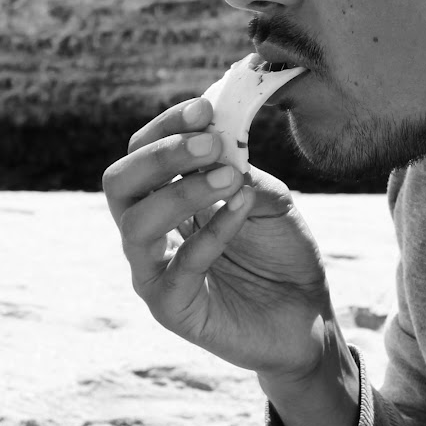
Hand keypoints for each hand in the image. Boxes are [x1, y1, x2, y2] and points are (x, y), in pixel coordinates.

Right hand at [104, 96, 335, 380]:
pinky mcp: (171, 309)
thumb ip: (239, 170)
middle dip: (159, 154)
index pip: (140, 153)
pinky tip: (241, 208)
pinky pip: (179, 266)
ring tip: (228, 176)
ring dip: (181, 190)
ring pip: (135, 224)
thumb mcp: (267, 199)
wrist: (307, 317)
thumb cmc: (281, 254)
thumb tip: (216, 141)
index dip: (167, 126)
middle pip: (119, 184)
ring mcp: (154, 273)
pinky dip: (212, 230)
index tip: (204, 109)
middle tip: (209, 143)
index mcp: (164, 200)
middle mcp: (148, 235)